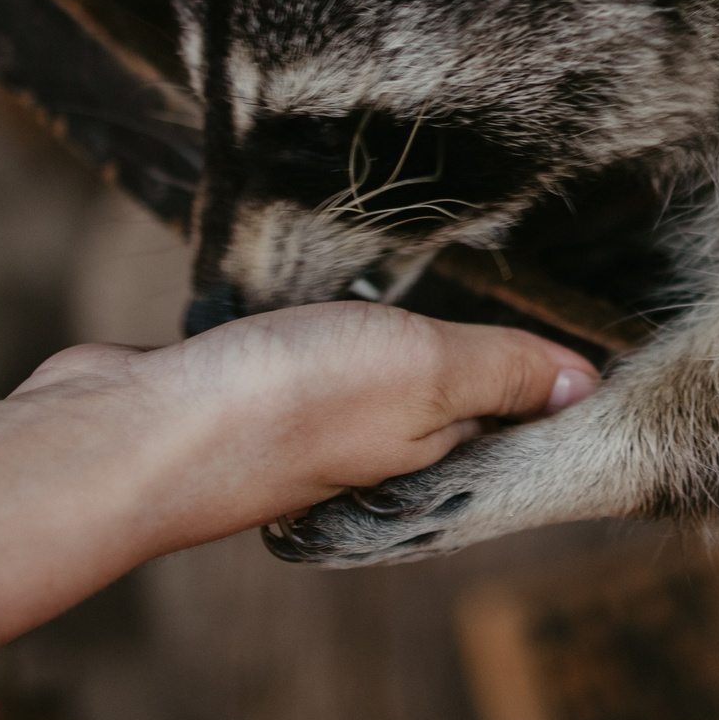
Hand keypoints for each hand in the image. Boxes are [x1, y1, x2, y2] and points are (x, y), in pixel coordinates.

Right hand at [0, 302, 598, 650]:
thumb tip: (587, 386)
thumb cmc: (279, 406)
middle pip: (444, 393)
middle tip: (522, 264)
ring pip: (372, 363)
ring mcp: (304, 417)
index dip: (545, 374)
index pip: (512, 420)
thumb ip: (500, 372)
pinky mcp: (245, 382)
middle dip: (474, 340)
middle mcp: (372, 447)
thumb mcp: (422, 373)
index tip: (590, 311)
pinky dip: (318, 311)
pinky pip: (304, 342)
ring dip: (391, 320)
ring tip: (437, 262)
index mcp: (428, 457)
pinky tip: (328, 276)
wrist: (128, 433)